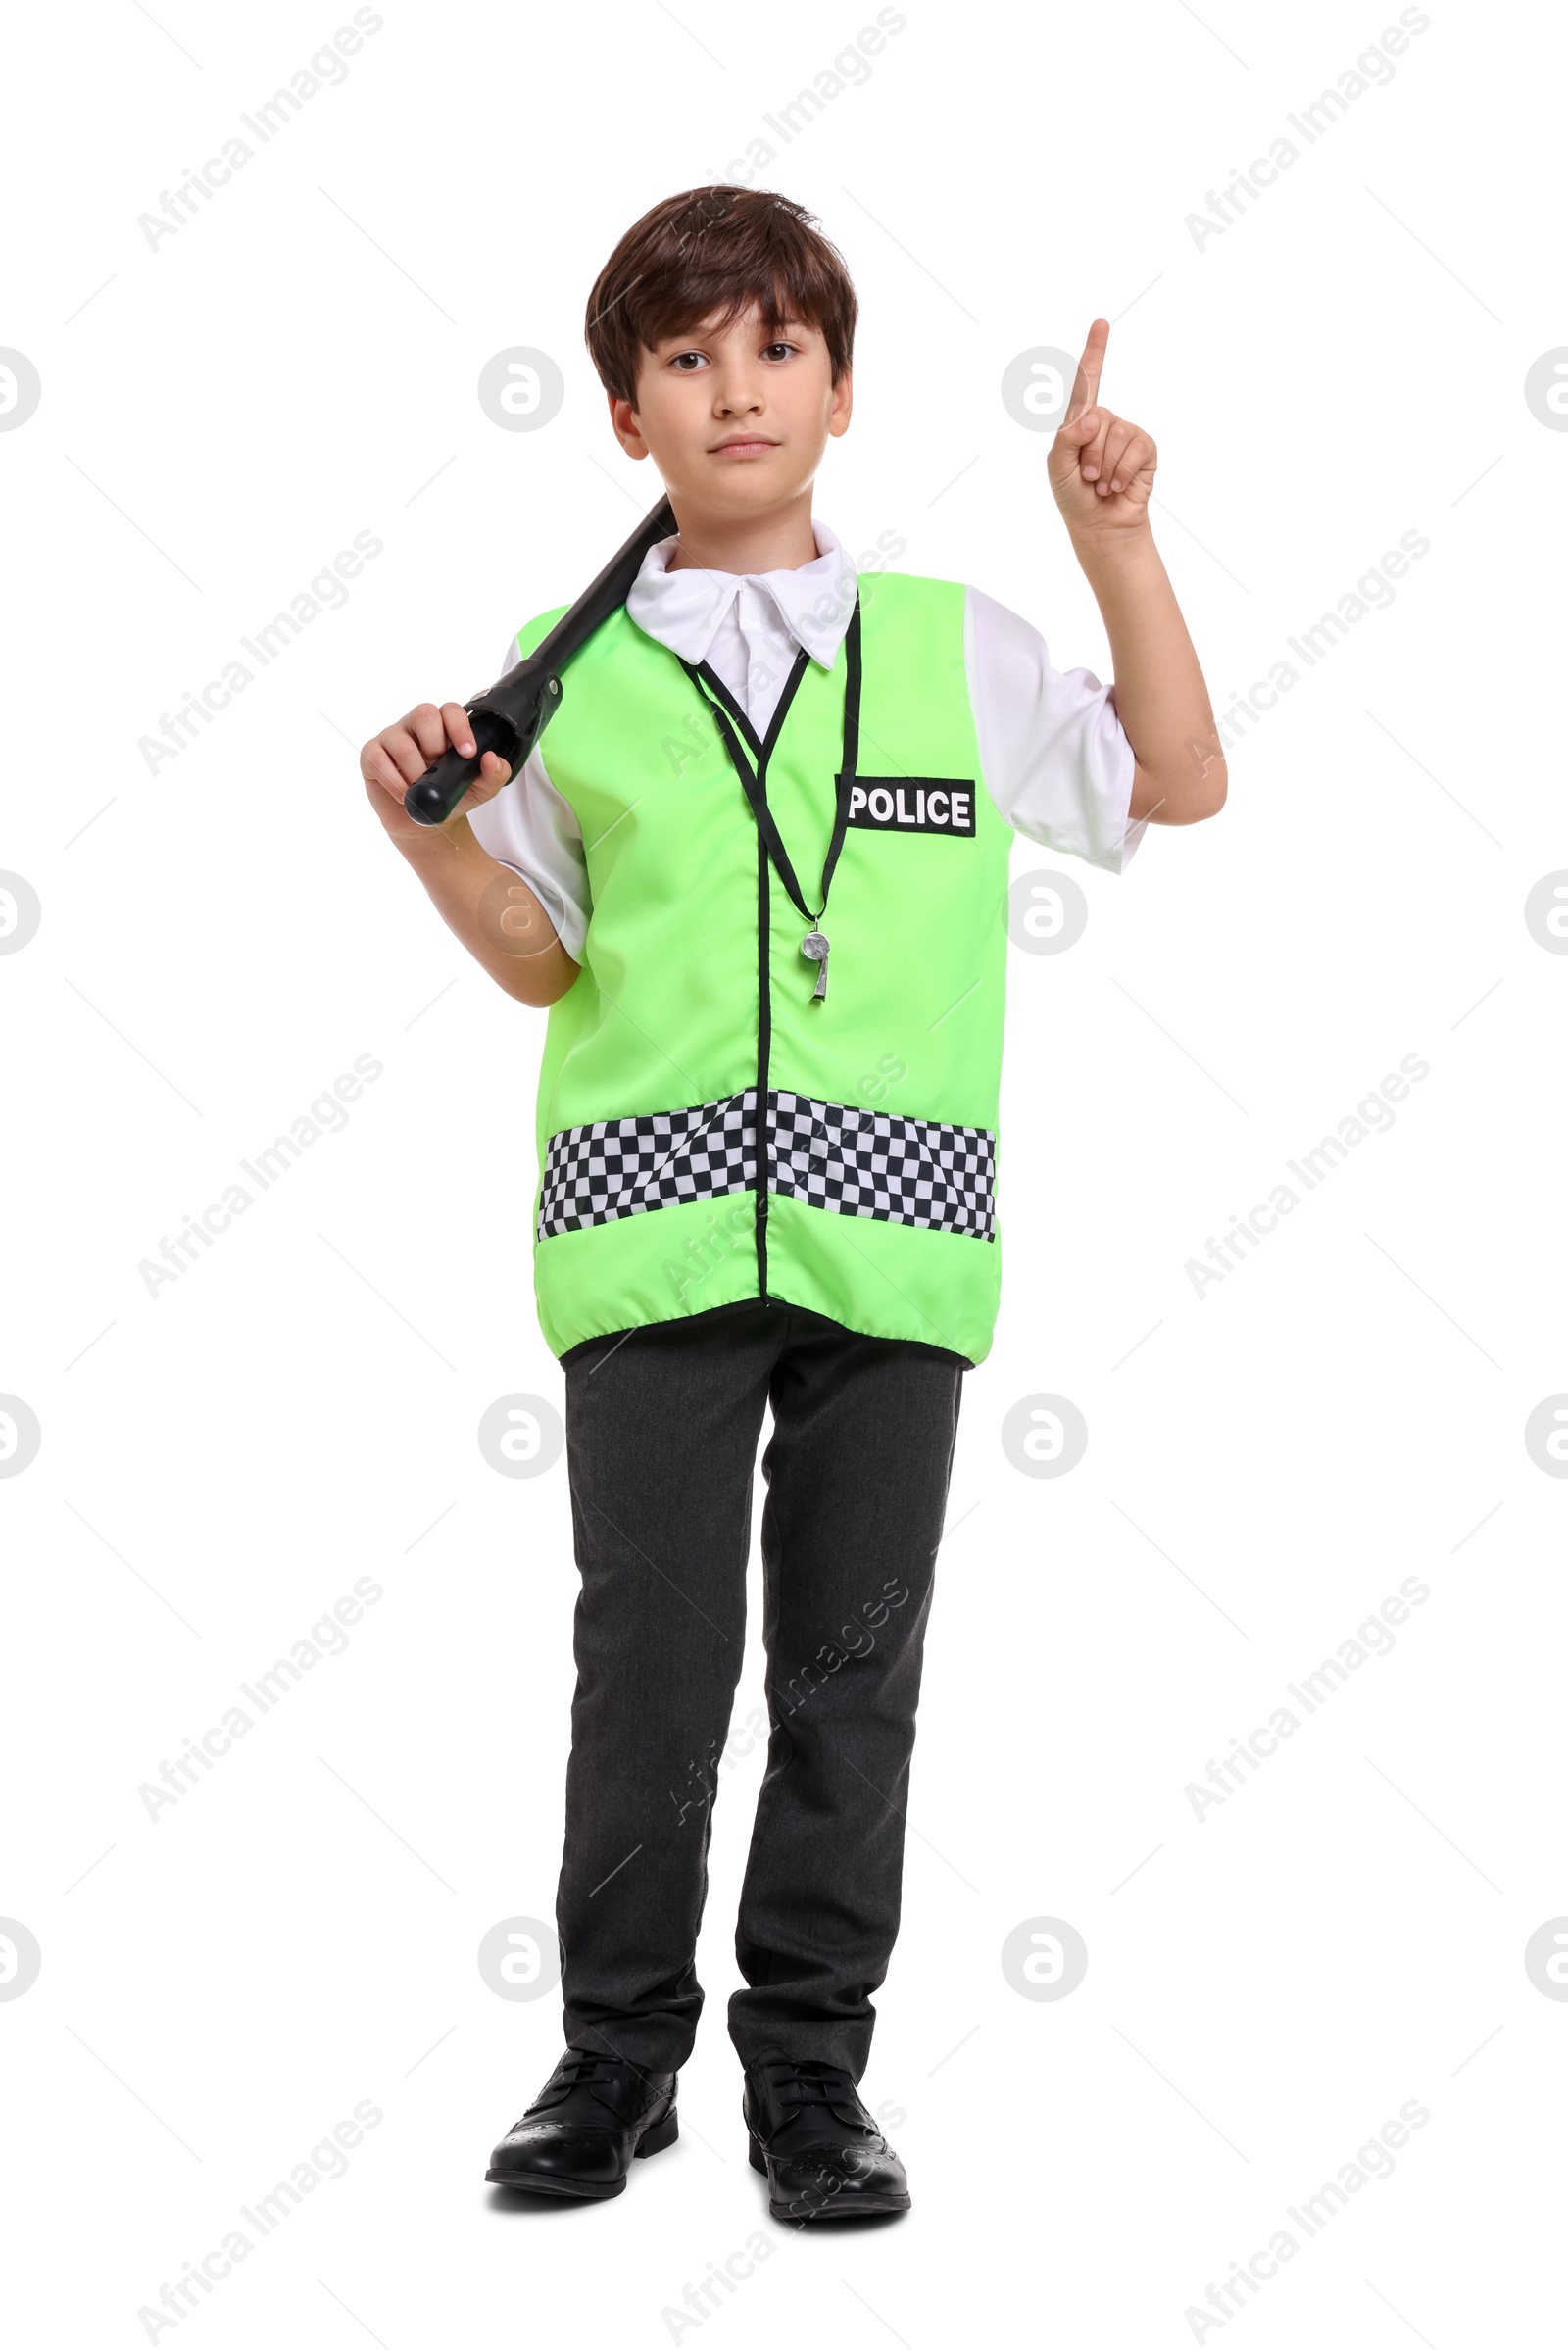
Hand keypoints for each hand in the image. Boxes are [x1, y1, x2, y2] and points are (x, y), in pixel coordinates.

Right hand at [360, 701, 511, 847]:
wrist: (423, 821)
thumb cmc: (449, 797)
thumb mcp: (479, 790)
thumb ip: (494, 775)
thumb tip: (491, 759)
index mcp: (443, 727)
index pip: (450, 711)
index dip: (459, 727)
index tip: (468, 752)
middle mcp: (416, 726)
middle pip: (424, 713)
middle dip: (435, 744)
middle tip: (439, 768)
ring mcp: (392, 737)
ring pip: (401, 742)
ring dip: (415, 771)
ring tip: (421, 789)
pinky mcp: (372, 754)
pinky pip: (377, 759)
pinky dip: (393, 781)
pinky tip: (405, 795)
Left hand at [1047, 320, 1156, 540]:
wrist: (1100, 526)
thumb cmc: (1074, 496)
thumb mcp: (1057, 468)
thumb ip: (1066, 439)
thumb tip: (1092, 417)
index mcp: (1080, 422)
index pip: (1087, 382)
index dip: (1095, 351)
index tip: (1101, 323)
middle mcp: (1105, 422)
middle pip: (1097, 418)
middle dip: (1089, 454)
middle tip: (1088, 477)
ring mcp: (1127, 433)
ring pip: (1117, 434)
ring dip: (1105, 467)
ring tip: (1102, 483)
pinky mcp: (1145, 449)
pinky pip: (1136, 448)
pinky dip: (1123, 472)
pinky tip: (1118, 486)